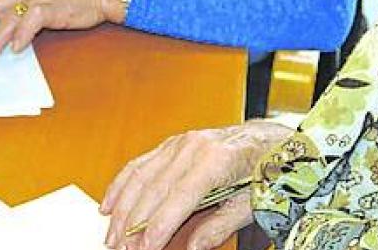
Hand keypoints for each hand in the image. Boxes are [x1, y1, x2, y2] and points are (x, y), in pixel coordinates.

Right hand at [100, 121, 291, 249]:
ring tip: (111, 237)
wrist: (269, 139)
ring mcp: (179, 143)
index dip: (158, 226)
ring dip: (122, 210)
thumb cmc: (265, 171)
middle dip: (134, 224)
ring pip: (140, 178)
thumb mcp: (251, 203)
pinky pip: (139, 164)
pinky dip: (121, 186)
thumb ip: (220, 226)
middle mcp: (193, 147)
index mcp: (216, 161)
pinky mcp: (172, 144)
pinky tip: (108, 206)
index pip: (178, 198)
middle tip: (122, 249)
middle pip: (154, 190)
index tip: (144, 249)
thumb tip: (193, 248)